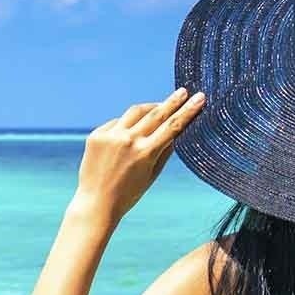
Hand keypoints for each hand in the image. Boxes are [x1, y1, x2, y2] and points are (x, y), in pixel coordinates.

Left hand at [72, 87, 205, 226]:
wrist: (96, 202)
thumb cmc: (128, 194)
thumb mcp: (152, 174)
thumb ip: (164, 151)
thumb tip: (176, 131)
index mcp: (145, 153)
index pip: (172, 126)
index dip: (188, 110)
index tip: (199, 98)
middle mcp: (128, 140)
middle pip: (156, 113)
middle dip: (173, 101)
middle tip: (184, 91)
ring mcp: (110, 136)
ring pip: (136, 112)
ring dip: (150, 107)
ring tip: (160, 106)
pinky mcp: (96, 135)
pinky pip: (117, 122)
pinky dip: (127, 124)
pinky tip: (131, 131)